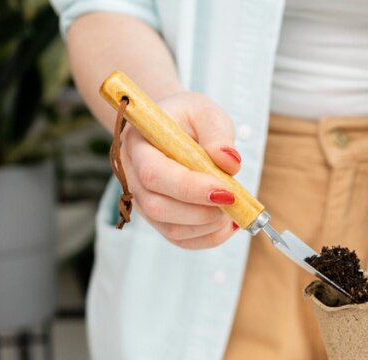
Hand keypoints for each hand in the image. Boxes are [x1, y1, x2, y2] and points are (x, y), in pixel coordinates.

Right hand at [120, 91, 241, 248]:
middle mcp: (133, 177)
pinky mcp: (158, 219)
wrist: (174, 127)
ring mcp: (143, 202)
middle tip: (234, 201)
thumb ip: (218, 133)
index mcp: (138, 145)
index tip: (226, 191)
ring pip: (170, 228)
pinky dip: (208, 237)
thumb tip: (230, 163)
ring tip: (233, 209)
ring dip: (208, 226)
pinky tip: (228, 224)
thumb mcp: (205, 112)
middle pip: (158, 207)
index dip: (190, 188)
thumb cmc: (188, 118)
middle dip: (201, 211)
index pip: (154, 174)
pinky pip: (180, 239)